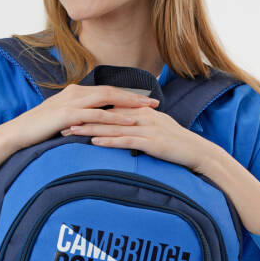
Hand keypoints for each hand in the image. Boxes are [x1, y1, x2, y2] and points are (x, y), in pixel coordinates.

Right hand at [7, 83, 159, 151]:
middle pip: (112, 92)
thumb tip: (93, 125)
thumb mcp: (62, 121)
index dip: (127, 96)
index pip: (107, 91)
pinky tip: (130, 121)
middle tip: (156, 103)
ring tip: (150, 111)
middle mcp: (77, 93)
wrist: (17, 133)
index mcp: (76, 93)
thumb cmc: (38, 130)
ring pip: (108, 100)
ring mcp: (73, 102)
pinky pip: (98, 115)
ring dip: (131, 105)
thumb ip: (78, 118)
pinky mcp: (69, 114)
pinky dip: (116, 117)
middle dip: (136, 98)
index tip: (146, 101)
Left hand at [64, 105, 218, 174]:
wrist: (198, 151)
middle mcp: (142, 116)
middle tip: (61, 123)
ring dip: (91, 129)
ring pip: (113, 127)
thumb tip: (121, 128)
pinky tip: (95, 142)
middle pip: (107, 115)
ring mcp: (148, 128)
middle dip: (83, 119)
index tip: (69, 116)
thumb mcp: (156, 130)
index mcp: (141, 111)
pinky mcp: (152, 142)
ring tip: (71, 132)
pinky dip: (110, 141)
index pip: (110, 109)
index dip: (88, 112)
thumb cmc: (176, 143)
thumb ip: (138, 125)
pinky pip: (127, 140)